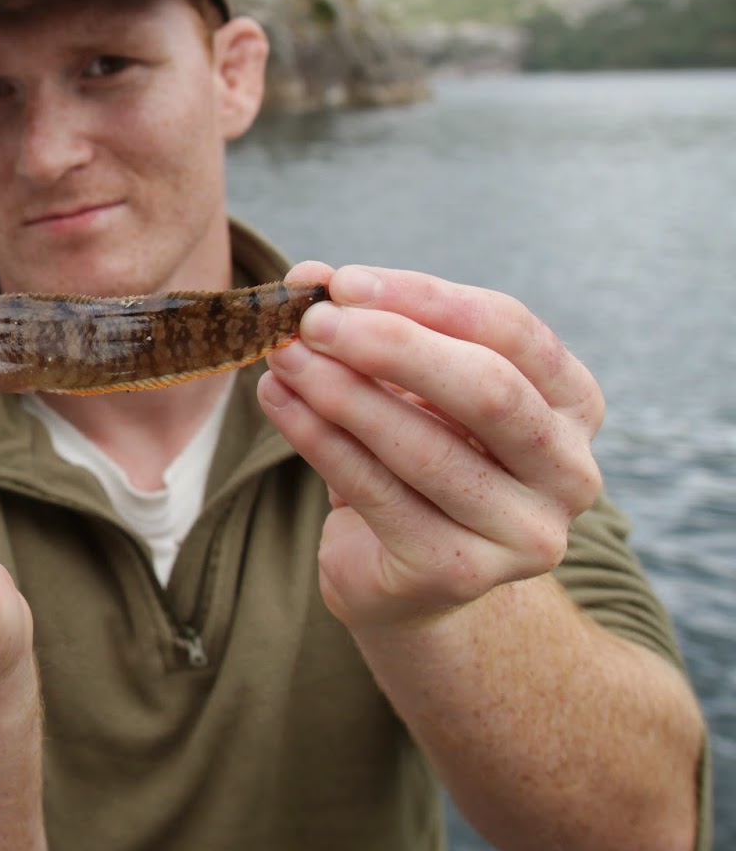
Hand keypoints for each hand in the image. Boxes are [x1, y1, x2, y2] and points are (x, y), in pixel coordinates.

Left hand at [258, 263, 604, 632]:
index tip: (344, 282)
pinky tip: (278, 402)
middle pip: (487, 388)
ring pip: (425, 447)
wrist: (407, 573)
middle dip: (390, 345)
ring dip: (341, 393)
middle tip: (311, 321)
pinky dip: (318, 440)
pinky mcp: (458, 572)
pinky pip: (377, 493)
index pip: (510, 329)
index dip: (424, 299)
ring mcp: (522, 532)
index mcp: (572, 403)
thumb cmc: (414, 456)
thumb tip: (308, 277)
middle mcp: (568, 471)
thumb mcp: (405, 383)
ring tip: (283, 357)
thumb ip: (369, 325)